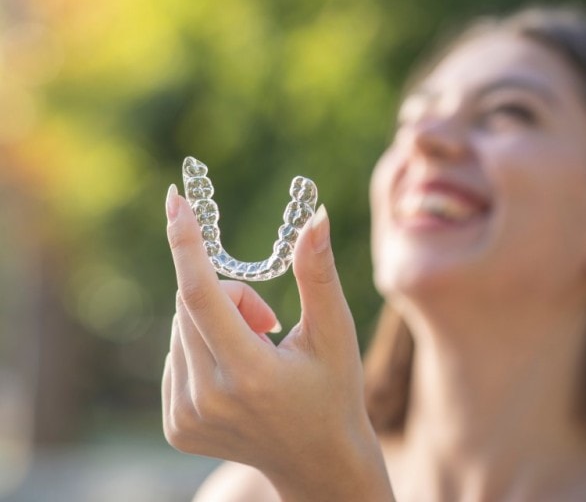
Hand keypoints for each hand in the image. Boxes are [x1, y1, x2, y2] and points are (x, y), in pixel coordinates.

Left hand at [161, 185, 392, 500]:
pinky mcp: (174, 426)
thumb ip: (318, 273)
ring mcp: (185, 417)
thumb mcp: (333, 331)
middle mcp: (208, 399)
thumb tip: (315, 217)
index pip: (202, 295)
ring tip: (257, 352)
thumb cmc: (334, 391)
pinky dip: (202, 346)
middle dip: (228, 293)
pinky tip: (236, 374)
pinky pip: (175, 354)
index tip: (175, 201)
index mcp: (250, 374)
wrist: (318, 461)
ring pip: (180, 327)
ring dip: (214, 321)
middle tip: (268, 320)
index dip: (186, 243)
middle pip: (192, 304)